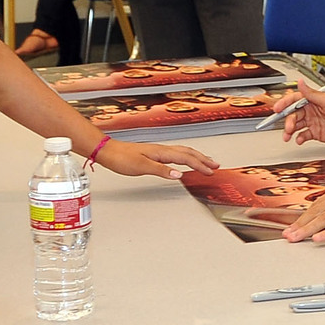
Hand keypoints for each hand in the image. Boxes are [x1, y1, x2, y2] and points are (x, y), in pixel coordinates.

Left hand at [97, 140, 219, 177]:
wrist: (108, 151)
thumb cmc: (121, 158)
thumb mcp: (141, 167)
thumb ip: (162, 170)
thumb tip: (179, 174)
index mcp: (162, 152)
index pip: (186, 158)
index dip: (200, 165)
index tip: (211, 171)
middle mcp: (162, 150)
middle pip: (188, 153)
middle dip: (203, 159)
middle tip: (216, 165)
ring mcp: (159, 151)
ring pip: (183, 152)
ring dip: (197, 157)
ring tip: (206, 161)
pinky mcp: (155, 154)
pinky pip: (176, 154)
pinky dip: (186, 156)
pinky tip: (185, 160)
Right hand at [273, 79, 324, 144]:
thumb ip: (311, 93)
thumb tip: (300, 82)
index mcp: (313, 100)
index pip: (294, 100)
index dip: (284, 104)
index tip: (276, 109)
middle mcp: (311, 110)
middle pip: (293, 114)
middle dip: (287, 121)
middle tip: (287, 127)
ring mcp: (313, 122)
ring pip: (296, 125)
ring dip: (290, 130)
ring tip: (288, 136)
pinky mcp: (316, 133)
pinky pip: (303, 135)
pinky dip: (299, 138)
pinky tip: (299, 140)